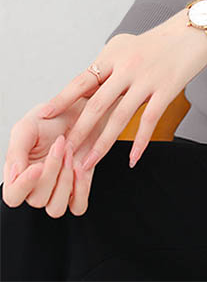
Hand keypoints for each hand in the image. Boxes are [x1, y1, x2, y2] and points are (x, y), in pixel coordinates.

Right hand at [2, 99, 93, 215]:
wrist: (78, 112)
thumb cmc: (49, 120)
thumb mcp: (27, 127)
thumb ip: (16, 150)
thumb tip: (14, 174)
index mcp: (19, 174)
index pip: (13, 196)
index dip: (23, 186)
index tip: (37, 166)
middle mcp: (36, 187)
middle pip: (37, 200)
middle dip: (52, 171)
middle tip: (60, 144)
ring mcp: (57, 190)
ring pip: (56, 208)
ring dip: (65, 181)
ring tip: (70, 153)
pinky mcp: (78, 189)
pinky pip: (78, 206)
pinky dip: (81, 190)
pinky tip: (81, 168)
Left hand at [37, 14, 206, 172]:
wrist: (192, 32)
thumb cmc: (157, 41)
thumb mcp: (125, 45)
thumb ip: (106, 65)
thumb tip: (85, 87)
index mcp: (114, 56)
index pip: (82, 80)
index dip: (62, 98)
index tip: (44, 115)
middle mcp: (127, 67)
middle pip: (97, 104)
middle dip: (79, 131)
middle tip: (64, 152)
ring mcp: (147, 79)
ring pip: (120, 117)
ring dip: (102, 144)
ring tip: (88, 164)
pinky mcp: (167, 89)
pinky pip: (149, 120)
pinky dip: (140, 142)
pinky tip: (132, 159)